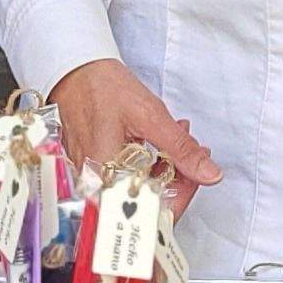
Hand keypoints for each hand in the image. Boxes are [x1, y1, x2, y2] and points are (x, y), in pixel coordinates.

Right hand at [48, 59, 222, 213]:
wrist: (74, 71)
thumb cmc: (100, 87)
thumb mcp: (150, 116)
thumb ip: (181, 149)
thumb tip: (209, 173)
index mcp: (107, 177)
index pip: (153, 211)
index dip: (183, 195)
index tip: (197, 173)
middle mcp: (95, 186)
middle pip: (147, 204)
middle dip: (176, 179)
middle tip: (191, 152)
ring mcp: (92, 181)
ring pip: (139, 192)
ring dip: (164, 170)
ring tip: (177, 140)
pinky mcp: (93, 173)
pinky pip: (125, 181)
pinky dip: (146, 166)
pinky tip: (158, 144)